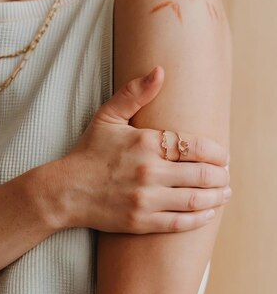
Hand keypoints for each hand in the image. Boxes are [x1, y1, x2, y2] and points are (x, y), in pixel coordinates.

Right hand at [64, 66, 230, 233]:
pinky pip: (180, 223)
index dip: (217, 153)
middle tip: (226, 175)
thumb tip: (160, 71)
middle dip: (221, 176)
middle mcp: (149, 171)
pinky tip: (208, 213)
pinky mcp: (141, 222)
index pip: (196, 146)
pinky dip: (200, 218)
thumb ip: (135, 93)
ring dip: (216, 197)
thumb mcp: (108, 117)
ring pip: (195, 199)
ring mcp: (146, 199)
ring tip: (224, 193)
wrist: (66, 191)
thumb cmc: (89, 152)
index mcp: (145, 143)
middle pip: (202, 174)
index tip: (223, 156)